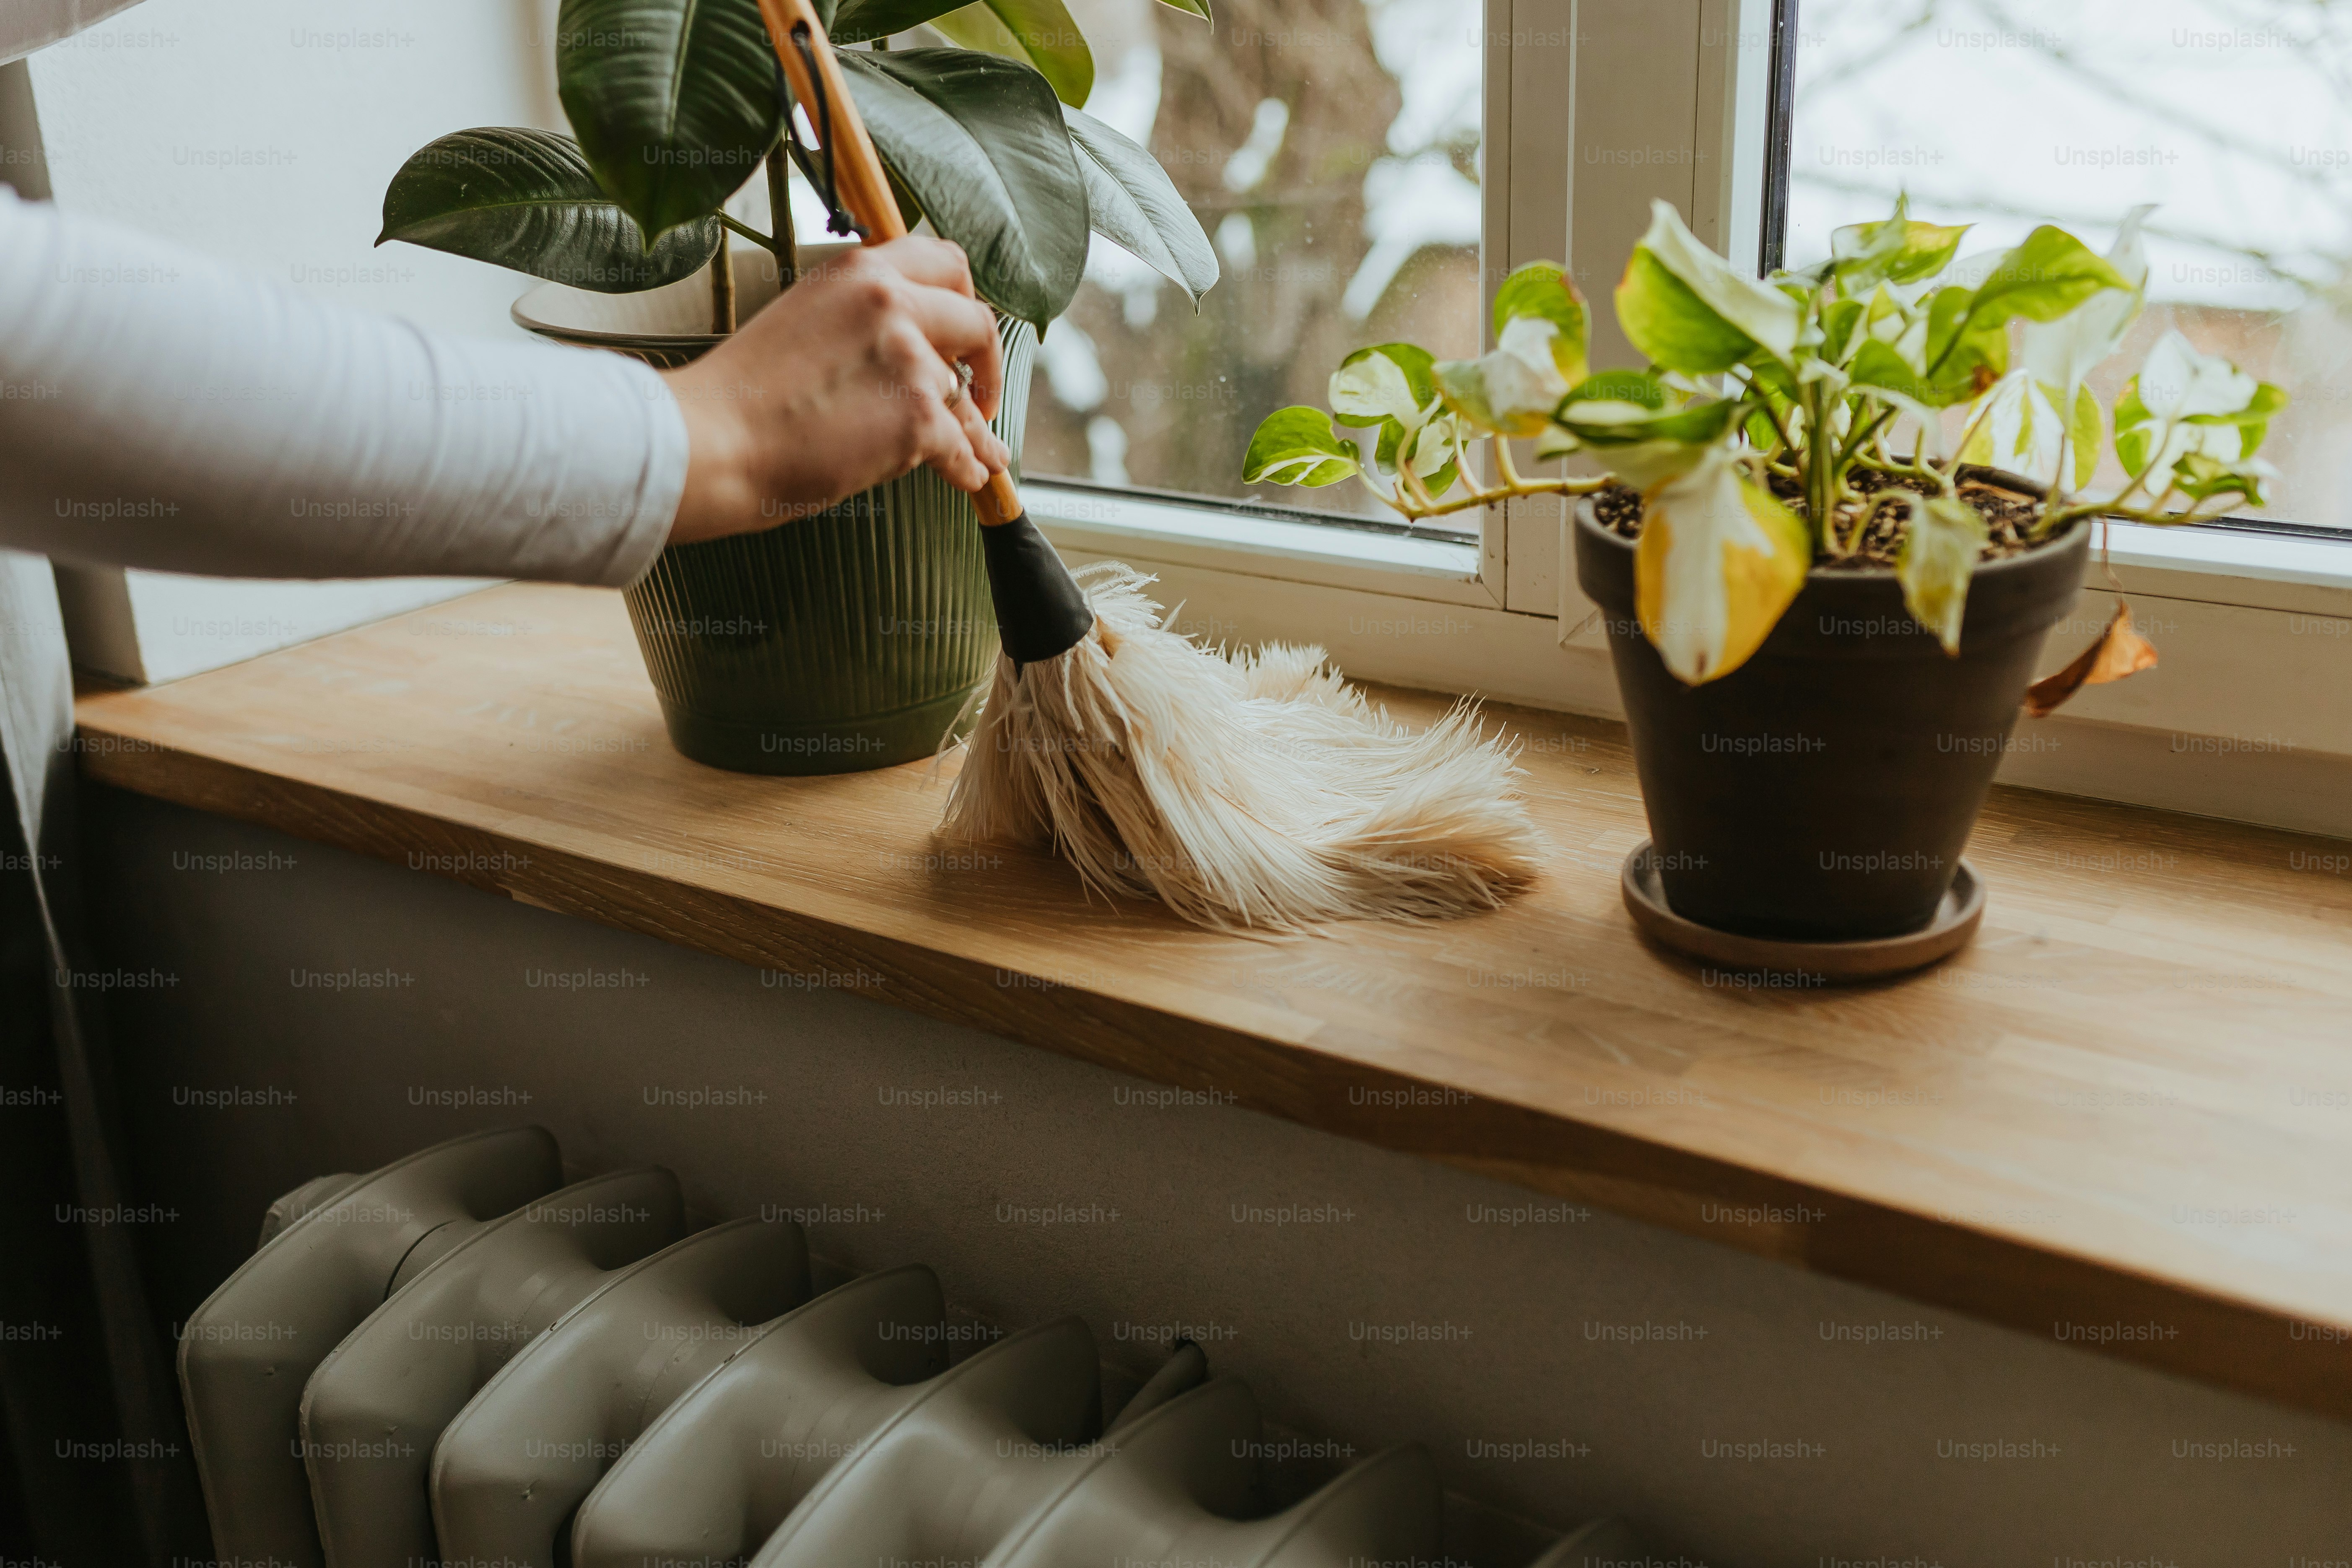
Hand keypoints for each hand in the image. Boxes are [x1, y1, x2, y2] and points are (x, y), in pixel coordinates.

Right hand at [660, 237, 1011, 546]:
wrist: (712, 443)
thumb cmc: (744, 396)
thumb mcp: (806, 322)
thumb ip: (862, 321)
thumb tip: (921, 354)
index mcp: (859, 271)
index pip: (944, 261)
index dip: (965, 298)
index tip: (961, 333)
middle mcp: (890, 302)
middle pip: (975, 322)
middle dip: (988, 363)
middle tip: (981, 395)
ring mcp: (909, 359)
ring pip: (961, 394)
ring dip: (970, 428)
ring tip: (982, 454)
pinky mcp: (917, 417)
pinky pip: (960, 448)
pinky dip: (965, 467)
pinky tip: (967, 478)